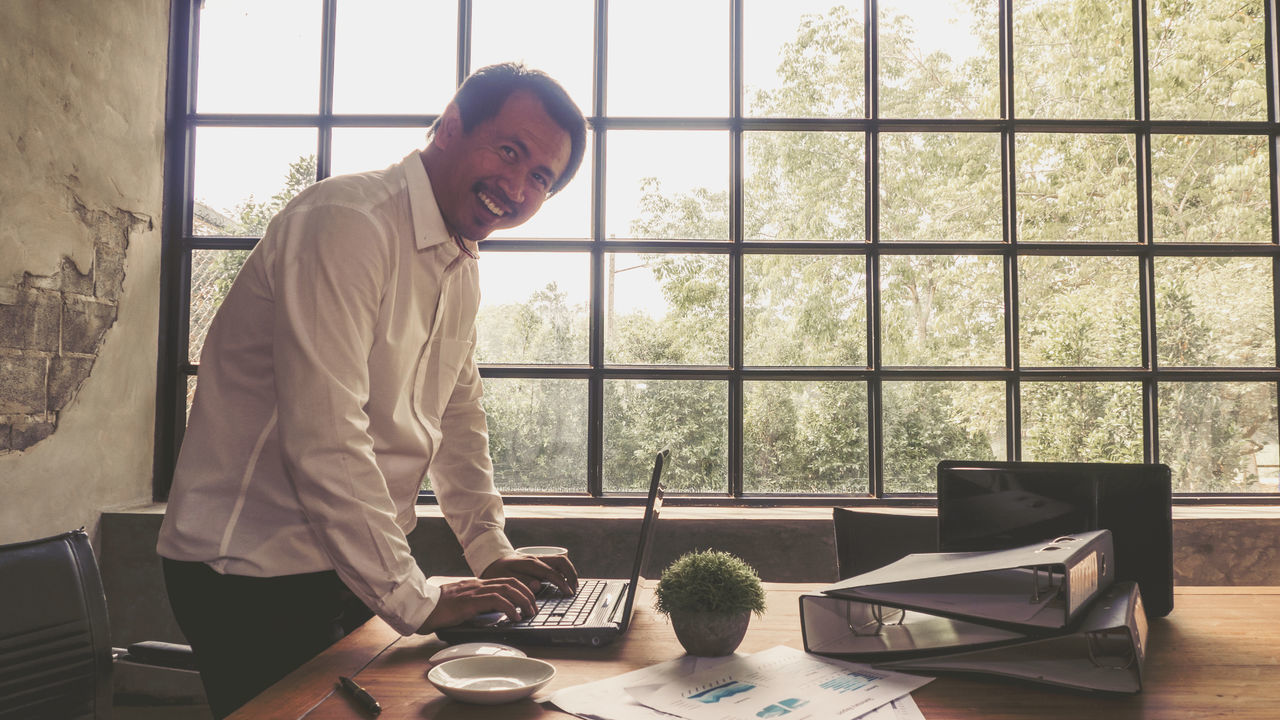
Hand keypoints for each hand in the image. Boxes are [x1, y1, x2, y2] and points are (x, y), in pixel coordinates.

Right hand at [416, 577, 535, 633]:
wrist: (420, 609)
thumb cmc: (437, 609)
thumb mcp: (461, 604)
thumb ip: (476, 605)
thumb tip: (491, 614)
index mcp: (476, 585)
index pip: (505, 581)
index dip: (521, 589)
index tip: (529, 600)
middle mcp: (477, 585)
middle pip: (510, 582)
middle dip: (527, 594)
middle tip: (534, 608)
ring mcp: (473, 591)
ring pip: (507, 589)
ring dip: (522, 601)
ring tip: (529, 613)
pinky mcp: (469, 602)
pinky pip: (495, 600)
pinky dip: (509, 608)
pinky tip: (514, 617)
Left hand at [482, 552, 578, 595]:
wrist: (492, 561)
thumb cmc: (498, 572)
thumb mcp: (506, 579)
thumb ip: (522, 582)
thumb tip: (538, 585)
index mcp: (530, 563)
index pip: (552, 572)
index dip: (562, 583)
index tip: (568, 593)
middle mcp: (537, 558)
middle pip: (561, 561)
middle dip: (571, 574)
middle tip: (574, 588)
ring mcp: (539, 558)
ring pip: (561, 560)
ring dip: (569, 572)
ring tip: (573, 585)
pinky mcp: (539, 561)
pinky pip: (556, 563)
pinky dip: (564, 571)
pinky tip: (565, 580)